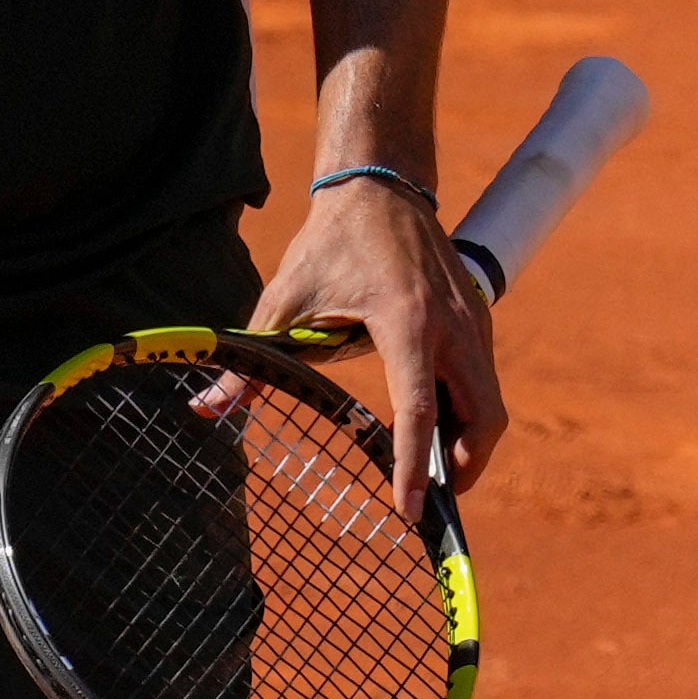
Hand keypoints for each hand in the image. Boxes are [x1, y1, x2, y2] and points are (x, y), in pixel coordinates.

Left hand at [251, 177, 509, 517]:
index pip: (419, 409)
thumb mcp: (285, 299)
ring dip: (468, 442)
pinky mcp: (478, 317)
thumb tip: (205, 409)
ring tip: (428, 468)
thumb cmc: (330, 243)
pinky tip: (434, 424)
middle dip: (462, 467)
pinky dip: (469, 411)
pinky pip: (485, 380)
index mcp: (405, 322)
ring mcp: (472, 320)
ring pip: (491, 404)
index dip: (413, 466)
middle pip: (482, 418)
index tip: (411, 511)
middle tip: (429, 497)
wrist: (379, 187)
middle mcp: (451, 325)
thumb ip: (253, 360)